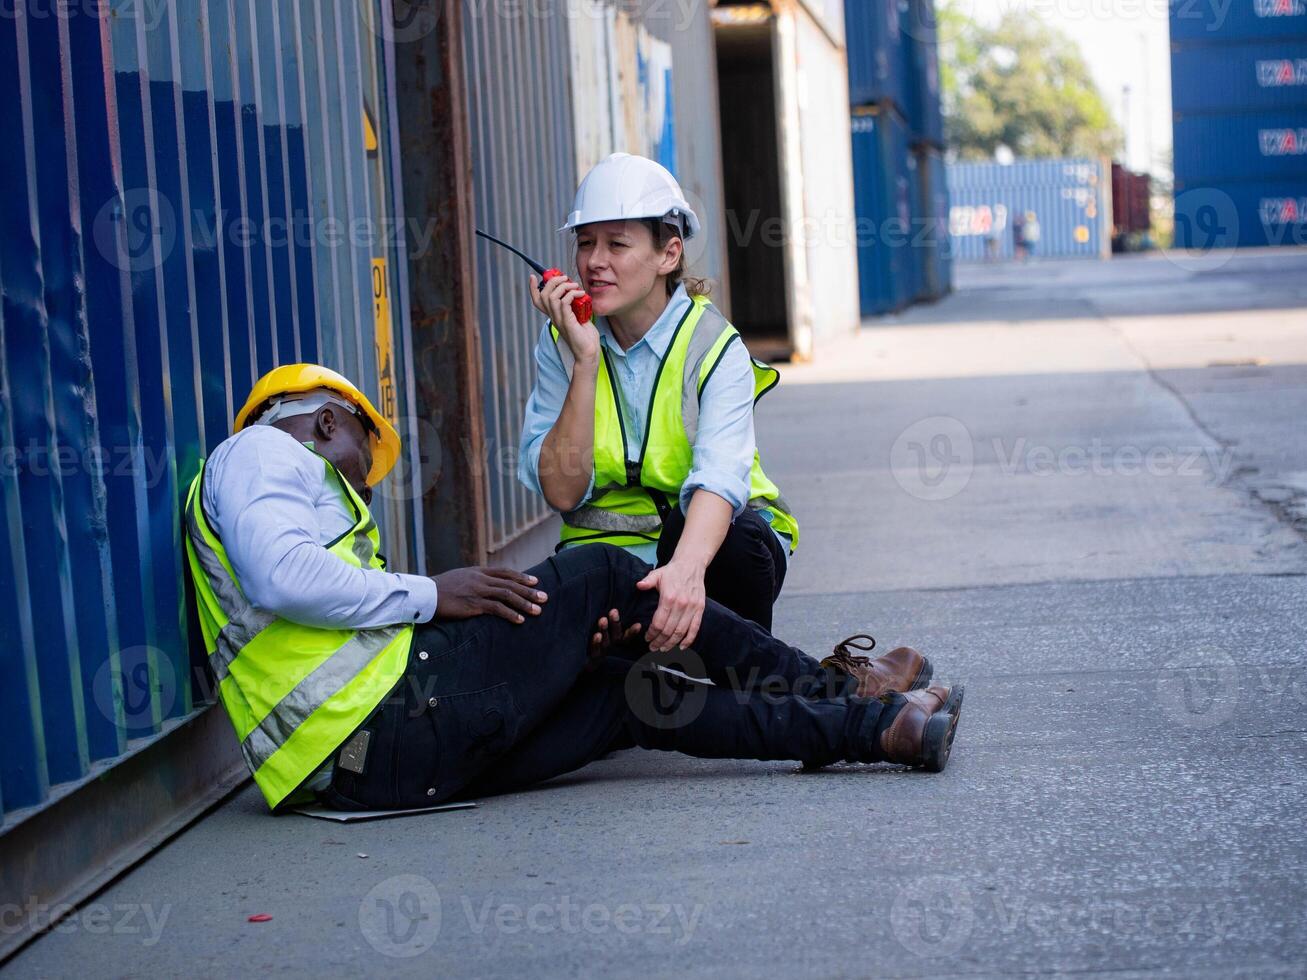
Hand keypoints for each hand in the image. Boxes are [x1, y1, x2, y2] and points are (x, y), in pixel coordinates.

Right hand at [433, 567, 547, 623]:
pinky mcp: (473, 604)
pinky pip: (496, 609)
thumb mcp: (460, 578)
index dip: (521, 577)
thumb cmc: (440, 588)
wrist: (425, 594)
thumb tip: (485, 585)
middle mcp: (481, 579)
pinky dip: (510, 614)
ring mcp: (478, 591)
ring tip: (538, 610)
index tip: (535, 581)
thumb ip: (474, 580)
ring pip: (507, 595)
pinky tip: (520, 620)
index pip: (505, 573)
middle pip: (510, 583)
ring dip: (524, 603)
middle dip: (529, 591)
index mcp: (478, 571)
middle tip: (544, 597)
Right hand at [529, 273, 597, 363]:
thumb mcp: (578, 316)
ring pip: (552, 297)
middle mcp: (553, 317)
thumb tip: (577, 292)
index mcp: (553, 315)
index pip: (537, 301)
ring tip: (576, 285)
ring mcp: (559, 320)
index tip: (533, 277)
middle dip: (553, 281)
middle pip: (543, 295)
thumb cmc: (585, 336)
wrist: (589, 351)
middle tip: (566, 278)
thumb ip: (574, 306)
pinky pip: (564, 302)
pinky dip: (572, 294)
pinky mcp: (567, 322)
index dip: (533, 288)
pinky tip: (581, 294)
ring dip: (564, 286)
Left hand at [587, 608, 642, 669]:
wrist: (587, 665)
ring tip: (603, 619)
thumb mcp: (608, 638)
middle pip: (616, 636)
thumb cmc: (599, 647)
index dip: (633, 632)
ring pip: (606, 642)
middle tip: (614, 611)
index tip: (638, 624)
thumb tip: (627, 616)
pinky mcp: (593, 658)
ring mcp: (603, 653)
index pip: (627, 637)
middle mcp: (612, 648)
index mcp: (617, 643)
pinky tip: (597, 635)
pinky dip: (596, 643)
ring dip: (604, 630)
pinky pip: (596, 650)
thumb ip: (614, 627)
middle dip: (615, 623)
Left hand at [636, 560, 705, 651]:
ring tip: (663, 649)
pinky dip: (689, 640)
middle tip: (652, 647)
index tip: (647, 638)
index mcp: (669, 597)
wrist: (692, 564)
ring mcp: (692, 608)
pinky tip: (681, 647)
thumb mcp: (657, 574)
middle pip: (669, 630)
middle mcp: (681, 604)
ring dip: (671, 643)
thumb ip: (647, 581)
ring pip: (681, 632)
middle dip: (659, 642)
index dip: (652, 633)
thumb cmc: (672, 571)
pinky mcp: (700, 609)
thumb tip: (638, 586)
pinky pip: (695, 628)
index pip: (659, 622)